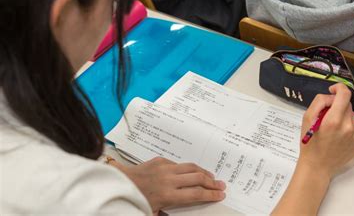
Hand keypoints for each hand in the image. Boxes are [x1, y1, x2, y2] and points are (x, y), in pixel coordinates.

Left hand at [110, 157, 225, 212]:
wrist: (116, 183)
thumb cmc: (133, 201)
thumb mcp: (152, 212)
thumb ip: (168, 212)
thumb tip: (184, 209)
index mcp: (167, 194)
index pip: (196, 194)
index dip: (211, 194)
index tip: (220, 195)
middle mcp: (168, 179)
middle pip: (197, 178)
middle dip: (212, 182)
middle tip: (221, 185)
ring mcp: (164, 168)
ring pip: (190, 167)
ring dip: (203, 172)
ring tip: (211, 177)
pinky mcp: (159, 160)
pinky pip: (178, 163)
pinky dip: (187, 168)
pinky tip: (191, 172)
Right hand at [272, 83, 353, 215]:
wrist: (317, 166)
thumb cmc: (309, 143)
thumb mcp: (306, 119)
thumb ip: (319, 102)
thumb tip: (332, 95)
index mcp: (334, 121)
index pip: (344, 94)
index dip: (339, 88)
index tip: (333, 90)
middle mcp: (348, 127)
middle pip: (347, 105)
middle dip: (337, 106)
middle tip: (326, 116)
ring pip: (352, 115)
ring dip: (343, 117)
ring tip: (332, 129)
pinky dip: (348, 126)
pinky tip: (339, 135)